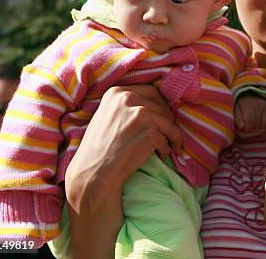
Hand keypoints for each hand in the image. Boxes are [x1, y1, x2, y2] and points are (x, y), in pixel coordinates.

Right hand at [65, 85, 182, 213]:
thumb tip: (155, 104)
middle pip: (162, 107)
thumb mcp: (107, 116)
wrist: (93, 174)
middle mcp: (127, 98)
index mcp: (116, 93)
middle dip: (168, 122)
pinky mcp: (150, 131)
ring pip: (168, 123)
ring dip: (172, 137)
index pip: (152, 91)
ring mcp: (139, 114)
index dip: (161, 105)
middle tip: (169, 135)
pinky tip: (160, 156)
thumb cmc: (99, 149)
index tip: (165, 117)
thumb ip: (126, 106)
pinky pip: (168, 139)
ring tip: (170, 147)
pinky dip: (167, 149)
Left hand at [234, 93, 265, 137]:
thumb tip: (241, 127)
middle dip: (253, 129)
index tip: (244, 129)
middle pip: (258, 124)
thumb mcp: (236, 110)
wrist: (252, 94)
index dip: (247, 128)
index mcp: (249, 104)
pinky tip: (263, 124)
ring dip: (261, 128)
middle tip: (249, 128)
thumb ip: (237, 119)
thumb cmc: (243, 104)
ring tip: (256, 127)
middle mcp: (260, 104)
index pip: (250, 121)